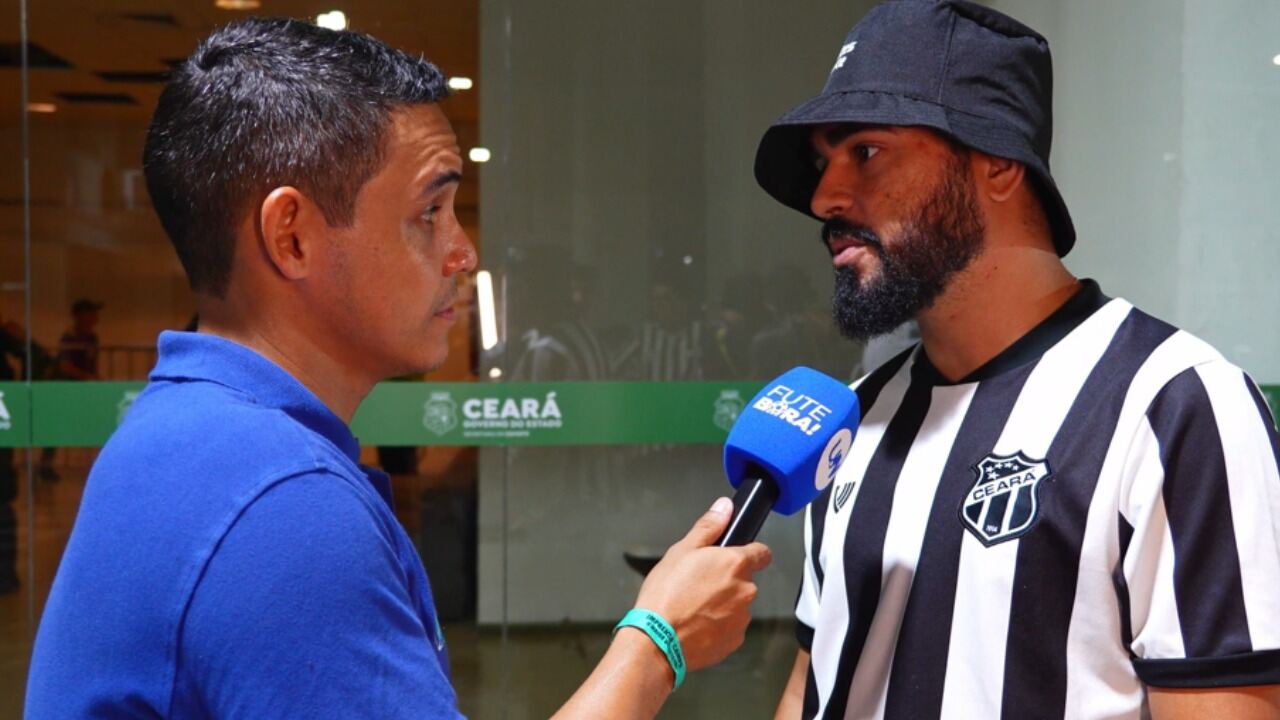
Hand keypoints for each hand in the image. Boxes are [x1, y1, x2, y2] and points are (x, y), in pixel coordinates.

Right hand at [633, 497, 771, 671]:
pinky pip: (731, 627)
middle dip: (727, 580)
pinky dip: (718, 625)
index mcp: (735, 564)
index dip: (751, 552)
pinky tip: (696, 624)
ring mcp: (742, 618)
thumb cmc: (665, 596)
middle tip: (699, 584)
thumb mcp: (681, 551)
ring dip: (723, 604)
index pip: (762, 552)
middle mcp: (745, 590)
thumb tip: (724, 507)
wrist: (656, 641)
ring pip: (737, 604)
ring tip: (693, 606)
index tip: (739, 555)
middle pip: (745, 580)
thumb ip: (708, 527)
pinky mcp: (735, 641)